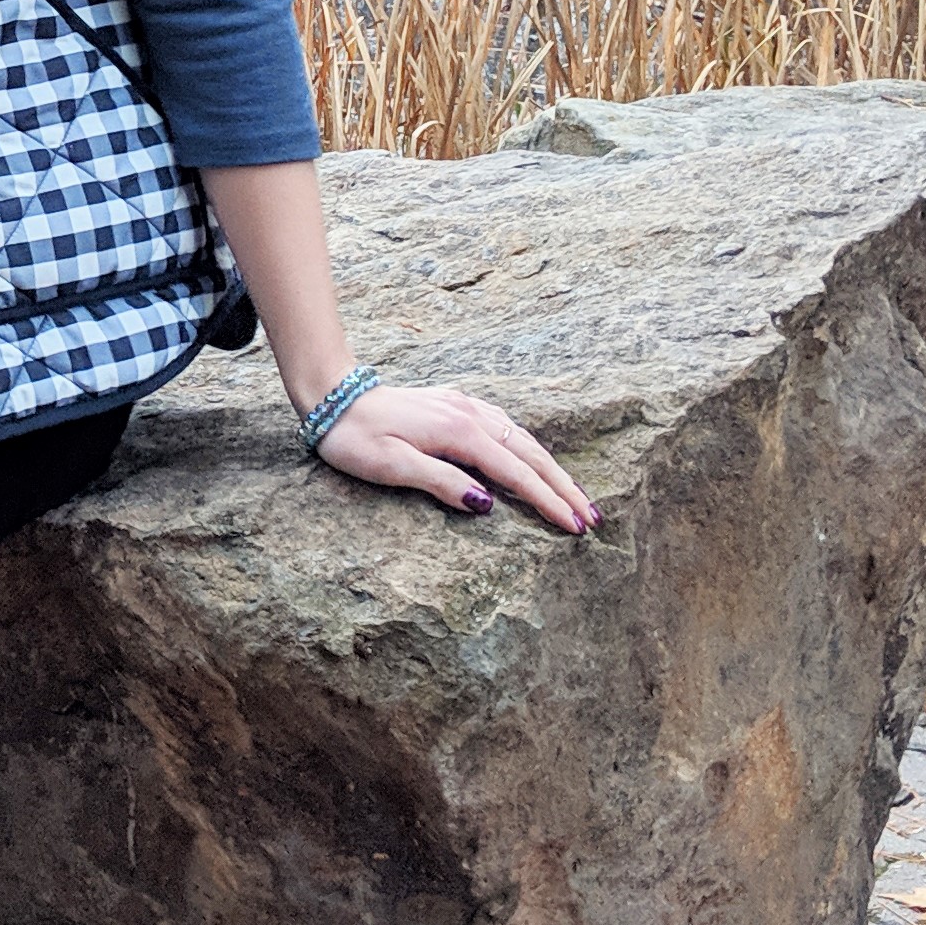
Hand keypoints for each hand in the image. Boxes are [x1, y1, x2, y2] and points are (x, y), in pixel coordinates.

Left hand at [309, 380, 598, 533]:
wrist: (332, 396)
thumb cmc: (354, 438)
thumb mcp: (391, 466)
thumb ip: (441, 483)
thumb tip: (488, 505)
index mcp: (459, 433)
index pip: (516, 474)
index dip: (547, 502)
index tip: (574, 528)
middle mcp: (471, 415)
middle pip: (531, 455)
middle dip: (564, 488)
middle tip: (593, 519)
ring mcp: (466, 407)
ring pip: (523, 439)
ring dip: (552, 469)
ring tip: (575, 497)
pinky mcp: (456, 405)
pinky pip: (506, 428)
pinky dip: (529, 449)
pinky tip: (535, 459)